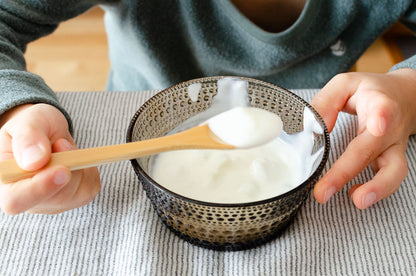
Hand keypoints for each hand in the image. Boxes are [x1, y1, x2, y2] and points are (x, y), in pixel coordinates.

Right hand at [0, 104, 99, 213]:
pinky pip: (89, 189)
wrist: (46, 132)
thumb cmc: (33, 127)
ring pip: (75, 193)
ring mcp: (50, 204)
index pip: (16, 200)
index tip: (61, 169)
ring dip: (77, 166)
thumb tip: (34, 161)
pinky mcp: (73, 200)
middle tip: (61, 142)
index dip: (40, 188)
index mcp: (5, 182)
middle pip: (54, 198)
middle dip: (66, 168)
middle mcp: (26, 200)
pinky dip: (87, 170)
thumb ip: (28, 137)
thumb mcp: (28, 121)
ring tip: (61, 147)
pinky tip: (72, 158)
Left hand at [311, 68, 415, 208]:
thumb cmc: (369, 91)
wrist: (404, 96)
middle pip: (374, 150)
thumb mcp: (345, 84)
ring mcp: (393, 146)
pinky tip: (356, 195)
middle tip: (324, 190)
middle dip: (348, 171)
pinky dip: (375, 190)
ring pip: (394, 170)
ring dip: (377, 188)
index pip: (381, 109)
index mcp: (378, 103)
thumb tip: (313, 128)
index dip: (381, 118)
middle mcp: (389, 128)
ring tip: (357, 201)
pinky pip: (389, 178)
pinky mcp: (392, 159)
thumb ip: (326, 101)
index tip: (378, 125)